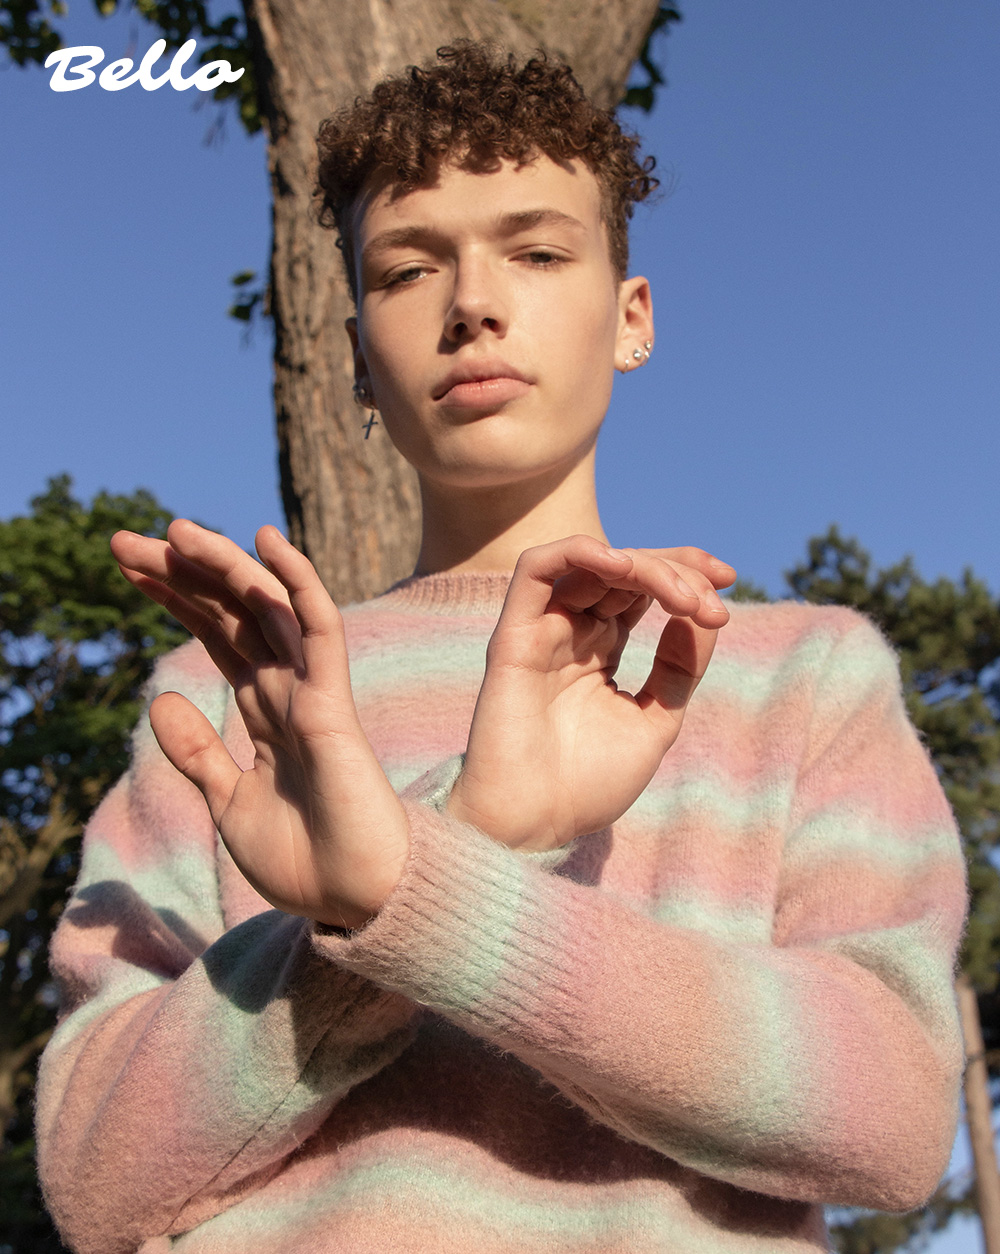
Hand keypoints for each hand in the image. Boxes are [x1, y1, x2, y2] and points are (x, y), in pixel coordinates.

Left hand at [111, 520, 408, 930]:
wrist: (353, 898)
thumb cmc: (302, 860)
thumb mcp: (228, 802)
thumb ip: (197, 752)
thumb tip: (161, 699)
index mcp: (262, 711)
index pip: (215, 635)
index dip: (175, 598)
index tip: (128, 565)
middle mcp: (285, 690)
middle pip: (229, 613)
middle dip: (179, 573)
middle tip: (124, 539)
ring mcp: (309, 690)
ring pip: (264, 608)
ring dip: (221, 565)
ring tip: (173, 531)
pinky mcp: (331, 701)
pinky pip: (318, 627)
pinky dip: (295, 582)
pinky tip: (266, 540)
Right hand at [445, 537, 733, 849]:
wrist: (535, 824)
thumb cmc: (587, 785)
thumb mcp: (656, 722)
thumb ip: (679, 669)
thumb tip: (705, 617)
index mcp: (598, 650)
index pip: (641, 588)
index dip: (685, 573)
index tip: (731, 582)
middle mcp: (568, 632)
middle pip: (623, 571)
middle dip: (676, 574)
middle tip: (711, 606)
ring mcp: (540, 630)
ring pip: (590, 562)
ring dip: (643, 566)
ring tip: (682, 596)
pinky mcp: (513, 634)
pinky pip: (537, 568)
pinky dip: (580, 551)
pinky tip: (622, 565)